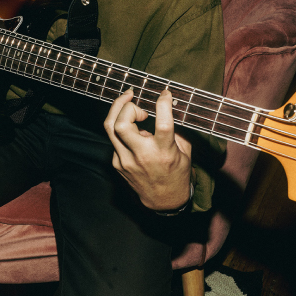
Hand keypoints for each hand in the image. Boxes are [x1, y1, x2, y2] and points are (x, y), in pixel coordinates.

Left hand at [104, 89, 191, 210]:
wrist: (163, 201)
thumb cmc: (177, 173)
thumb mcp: (184, 151)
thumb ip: (177, 129)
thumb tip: (169, 106)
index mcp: (164, 152)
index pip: (162, 123)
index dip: (163, 103)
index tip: (165, 94)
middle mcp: (142, 156)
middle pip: (122, 123)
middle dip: (127, 106)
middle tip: (137, 102)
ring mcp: (126, 160)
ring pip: (110, 128)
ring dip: (117, 110)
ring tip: (128, 103)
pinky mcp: (117, 163)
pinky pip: (114, 139)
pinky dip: (122, 129)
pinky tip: (133, 130)